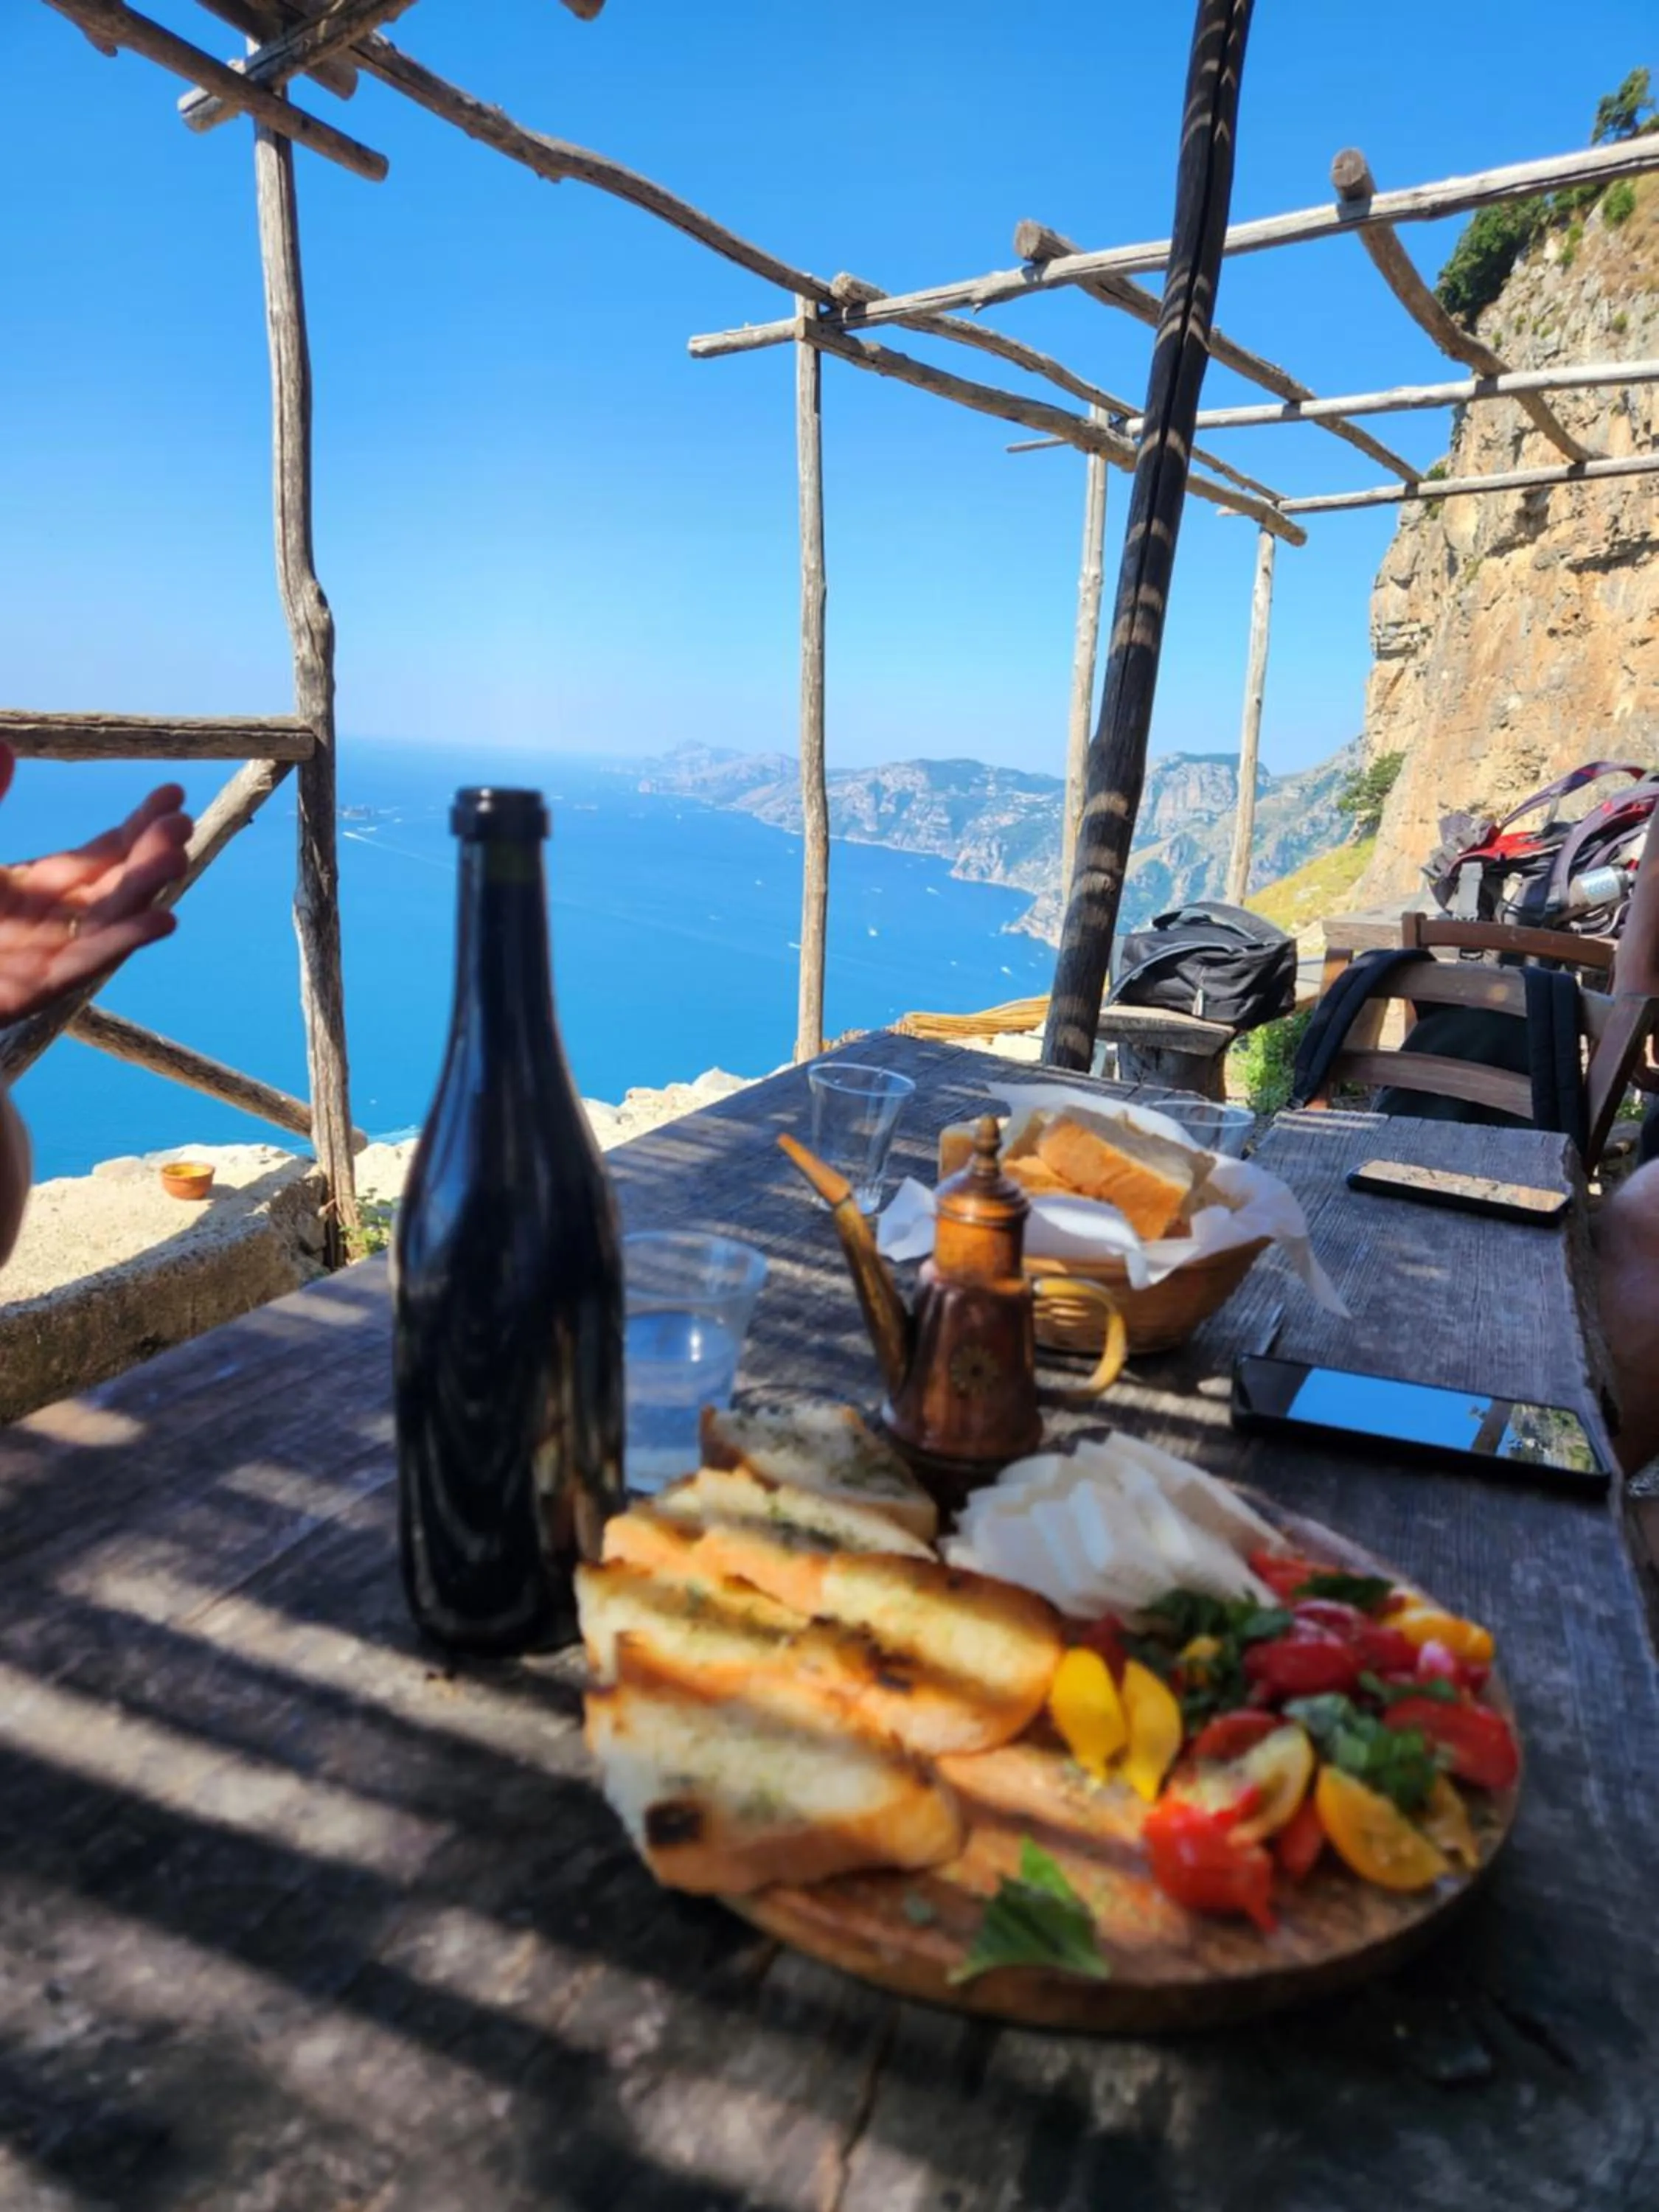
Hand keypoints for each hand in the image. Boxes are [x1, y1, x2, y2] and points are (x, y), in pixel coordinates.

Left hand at [0, 744, 192, 1025]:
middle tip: (182, 823)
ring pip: (112, 921)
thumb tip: (6, 746)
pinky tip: (163, 920)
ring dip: (147, 891)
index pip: (105, 852)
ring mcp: (49, 956)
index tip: (172, 792)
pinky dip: (122, 943)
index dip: (141, 824)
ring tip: (177, 857)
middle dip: (153, 854)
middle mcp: (55, 920)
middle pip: (118, 884)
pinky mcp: (34, 988)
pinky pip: (85, 966)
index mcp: (39, 885)